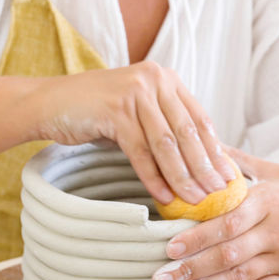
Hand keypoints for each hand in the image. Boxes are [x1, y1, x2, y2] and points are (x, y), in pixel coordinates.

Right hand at [34, 61, 236, 205]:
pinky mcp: (115, 110)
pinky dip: (154, 177)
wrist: (50, 103)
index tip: (228, 178)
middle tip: (218, 194)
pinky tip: (164, 196)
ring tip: (195, 201)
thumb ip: (166, 125)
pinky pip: (141, 151)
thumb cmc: (97, 112)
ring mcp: (135, 92)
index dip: (215, 150)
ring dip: (183, 176)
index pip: (199, 119)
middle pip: (187, 132)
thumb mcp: (138, 111)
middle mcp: (155, 79)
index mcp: (166, 79)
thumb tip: (201, 165)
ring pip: (166, 144)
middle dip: (204, 167)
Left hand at [151, 148, 278, 279]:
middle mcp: (277, 231)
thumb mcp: (277, 170)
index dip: (198, 236)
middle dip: (191, 269)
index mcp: (271, 200)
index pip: (229, 222)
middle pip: (229, 253)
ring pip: (242, 276)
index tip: (168, 247)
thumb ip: (238, 163)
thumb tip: (203, 143)